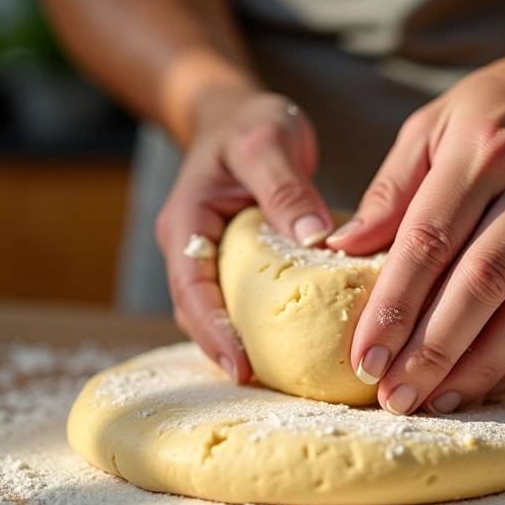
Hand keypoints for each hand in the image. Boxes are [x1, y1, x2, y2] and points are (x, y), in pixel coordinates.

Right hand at [155, 90, 331, 381]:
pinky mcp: (238, 264)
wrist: (240, 118)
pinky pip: (245, 300)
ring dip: (243, 343)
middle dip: (226, 351)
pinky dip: (264, 323)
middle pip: (200, 314)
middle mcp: (193, 249)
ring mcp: (214, 259)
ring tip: (282, 377)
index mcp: (187, 224)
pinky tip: (298, 341)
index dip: (212, 331)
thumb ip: (286, 188)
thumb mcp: (266, 143)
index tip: (241, 367)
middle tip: (265, 387)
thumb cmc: (248, 125)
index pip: (190, 288)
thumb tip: (317, 239)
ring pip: (221, 313)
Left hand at [327, 42, 504, 413]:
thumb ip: (390, 190)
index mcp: (481, 152)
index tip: (364, 356)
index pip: (429, 242)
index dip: (394, 306)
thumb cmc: (495, 106)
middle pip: (479, 286)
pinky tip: (490, 384)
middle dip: (433, 351)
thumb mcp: (431, 126)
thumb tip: (340, 249)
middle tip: (394, 398)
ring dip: (478, 367)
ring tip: (435, 403)